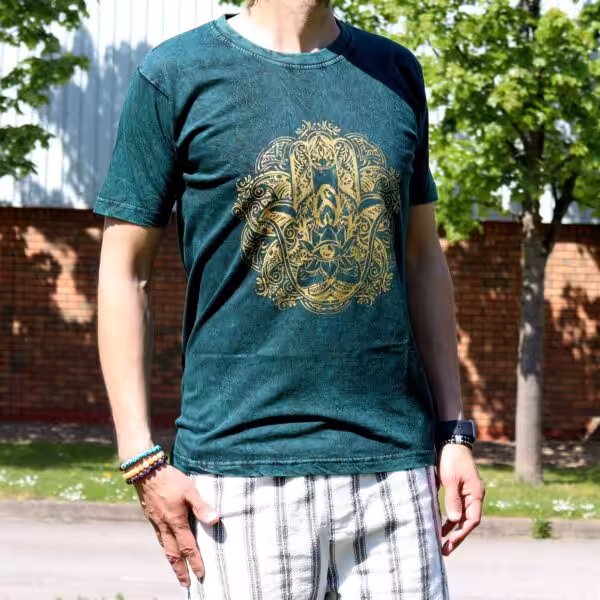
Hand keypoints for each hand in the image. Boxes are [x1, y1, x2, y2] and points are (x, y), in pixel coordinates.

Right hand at [134, 464, 219, 586]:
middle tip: (186, 584)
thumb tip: (215, 520)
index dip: (195, 562)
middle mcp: (165, 526)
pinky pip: (159, 538)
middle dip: (180, 570)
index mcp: (176, 521)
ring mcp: (156, 523)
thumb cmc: (170, 480)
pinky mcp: (152, 517)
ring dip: (172, 562)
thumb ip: (201, 507)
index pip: (188, 547)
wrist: (146, 472)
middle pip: (173, 554)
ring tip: (178, 571)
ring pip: (165, 548)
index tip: (201, 575)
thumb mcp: (189, 490)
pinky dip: (165, 548)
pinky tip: (168, 548)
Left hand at [437, 443, 484, 555]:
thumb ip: (453, 500)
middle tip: (445, 550)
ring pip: (461, 516)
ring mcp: (466, 492)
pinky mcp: (458, 489)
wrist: (450, 441)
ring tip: (441, 541)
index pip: (472, 520)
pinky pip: (455, 507)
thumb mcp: (450, 479)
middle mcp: (474, 495)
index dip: (461, 533)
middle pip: (467, 521)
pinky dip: (449, 517)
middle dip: (457, 536)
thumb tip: (454, 520)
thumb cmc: (451, 458)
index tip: (450, 543)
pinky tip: (440, 524)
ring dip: (451, 528)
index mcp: (476, 494)